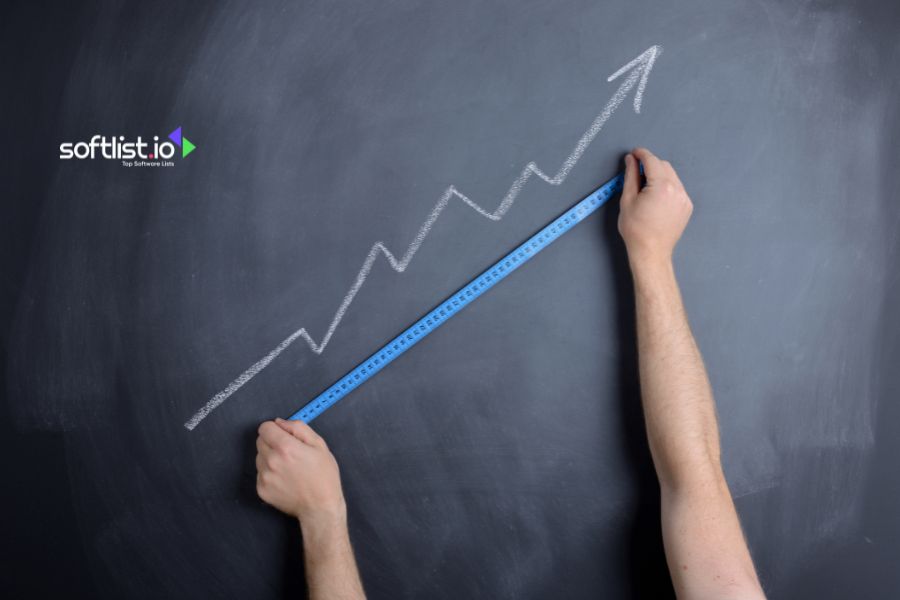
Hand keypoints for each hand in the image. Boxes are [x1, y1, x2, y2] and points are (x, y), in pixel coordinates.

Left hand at [256, 418, 345, 524]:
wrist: (320, 507)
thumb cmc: (324, 475)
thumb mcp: (319, 445)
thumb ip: (298, 428)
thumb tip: (279, 422)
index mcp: (285, 447)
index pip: (264, 428)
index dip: (275, 429)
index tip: (284, 435)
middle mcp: (271, 461)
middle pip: (260, 441)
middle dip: (272, 442)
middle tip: (289, 453)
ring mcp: (264, 476)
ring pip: (259, 457)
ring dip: (270, 458)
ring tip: (288, 468)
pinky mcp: (261, 489)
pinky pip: (260, 473)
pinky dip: (269, 474)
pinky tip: (284, 480)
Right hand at [618, 147, 692, 268]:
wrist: (651, 252)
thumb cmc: (637, 230)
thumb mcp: (627, 200)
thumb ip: (630, 176)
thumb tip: (631, 160)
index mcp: (661, 186)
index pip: (652, 161)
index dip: (641, 154)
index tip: (634, 153)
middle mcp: (677, 190)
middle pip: (663, 166)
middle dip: (650, 164)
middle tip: (636, 172)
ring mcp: (684, 198)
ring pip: (672, 176)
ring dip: (659, 175)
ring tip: (645, 188)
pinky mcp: (686, 206)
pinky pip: (677, 188)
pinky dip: (666, 186)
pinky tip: (655, 197)